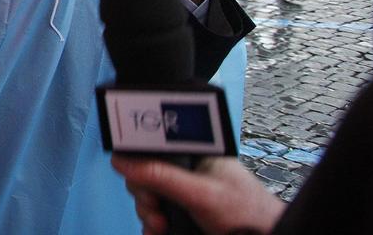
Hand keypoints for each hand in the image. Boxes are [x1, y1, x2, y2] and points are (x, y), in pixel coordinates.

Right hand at [111, 155, 285, 234]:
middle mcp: (187, 169)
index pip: (153, 146)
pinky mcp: (181, 212)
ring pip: (147, 196)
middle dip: (145, 194)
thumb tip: (123, 161)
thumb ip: (162, 176)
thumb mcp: (201, 194)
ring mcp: (183, 192)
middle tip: (156, 208)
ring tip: (162, 225)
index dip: (139, 161)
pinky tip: (159, 231)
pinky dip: (152, 225)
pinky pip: (154, 214)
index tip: (137, 178)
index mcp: (194, 152)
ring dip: (148, 213)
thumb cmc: (249, 214)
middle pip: (144, 173)